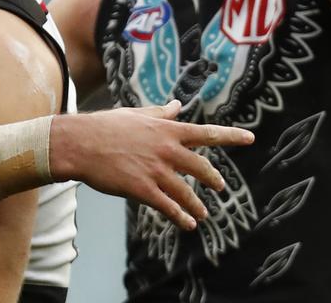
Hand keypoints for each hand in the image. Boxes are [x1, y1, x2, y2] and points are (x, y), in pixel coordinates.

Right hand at [50, 100, 253, 229]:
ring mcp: (156, 170)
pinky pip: (168, 207)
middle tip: (220, 187)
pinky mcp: (143, 189)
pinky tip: (187, 224)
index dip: (231, 136)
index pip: (206, 133)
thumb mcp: (136, 114)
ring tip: (202, 215)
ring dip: (196, 205)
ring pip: (186, 193)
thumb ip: (161, 113)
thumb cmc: (105, 126)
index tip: (251, 138)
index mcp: (167, 130)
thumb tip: (177, 106)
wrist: (80, 143)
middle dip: (213, 179)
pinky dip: (180, 216)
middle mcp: (167, 150)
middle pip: (201, 167)